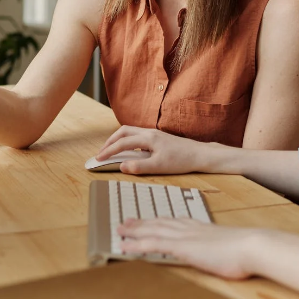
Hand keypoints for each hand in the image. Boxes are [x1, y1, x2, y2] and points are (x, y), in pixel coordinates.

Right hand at [96, 126, 212, 174]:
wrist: (199, 154)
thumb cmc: (181, 160)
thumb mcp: (159, 167)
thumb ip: (139, 166)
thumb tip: (122, 166)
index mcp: (148, 138)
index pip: (122, 143)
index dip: (108, 151)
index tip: (98, 159)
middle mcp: (149, 132)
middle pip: (123, 131)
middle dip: (110, 141)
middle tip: (101, 153)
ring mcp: (154, 133)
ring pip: (130, 132)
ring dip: (118, 139)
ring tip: (111, 150)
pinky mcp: (158, 137)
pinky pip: (137, 135)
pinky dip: (127, 140)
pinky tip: (129, 150)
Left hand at [119, 218, 260, 279]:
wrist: (251, 246)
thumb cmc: (246, 250)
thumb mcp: (230, 246)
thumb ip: (220, 247)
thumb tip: (222, 252)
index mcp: (201, 227)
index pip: (174, 221)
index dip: (159, 220)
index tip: (149, 219)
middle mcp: (189, 228)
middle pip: (160, 223)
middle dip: (142, 222)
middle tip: (126, 221)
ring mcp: (184, 237)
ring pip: (152, 231)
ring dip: (134, 230)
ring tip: (120, 230)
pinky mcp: (182, 247)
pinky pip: (153, 245)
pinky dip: (136, 245)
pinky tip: (125, 246)